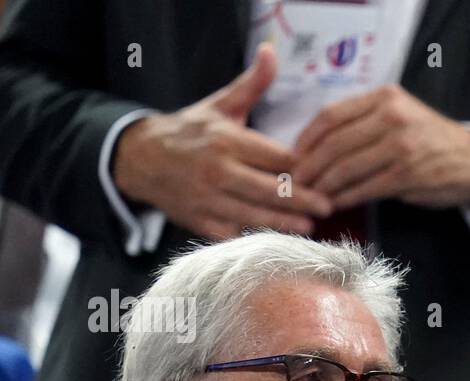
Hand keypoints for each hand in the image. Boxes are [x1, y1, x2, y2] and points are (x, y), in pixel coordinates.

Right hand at [113, 44, 332, 239]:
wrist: (142, 159)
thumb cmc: (191, 132)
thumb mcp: (220, 105)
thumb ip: (252, 85)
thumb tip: (271, 52)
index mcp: (226, 140)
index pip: (274, 157)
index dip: (300, 167)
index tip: (323, 172)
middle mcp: (217, 170)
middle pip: (268, 189)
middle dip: (300, 199)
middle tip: (327, 206)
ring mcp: (207, 198)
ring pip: (253, 214)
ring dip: (283, 222)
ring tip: (309, 226)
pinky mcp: (200, 220)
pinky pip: (231, 232)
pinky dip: (253, 236)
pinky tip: (276, 240)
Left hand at [292, 84, 469, 209]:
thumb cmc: (429, 140)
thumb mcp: (399, 115)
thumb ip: (364, 122)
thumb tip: (318, 144)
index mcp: (384, 98)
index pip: (331, 115)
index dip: (306, 138)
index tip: (293, 156)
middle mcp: (392, 116)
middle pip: (334, 142)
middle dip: (309, 166)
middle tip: (294, 182)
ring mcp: (401, 146)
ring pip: (346, 167)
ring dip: (323, 185)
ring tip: (309, 196)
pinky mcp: (407, 175)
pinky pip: (365, 188)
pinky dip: (345, 198)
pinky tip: (334, 204)